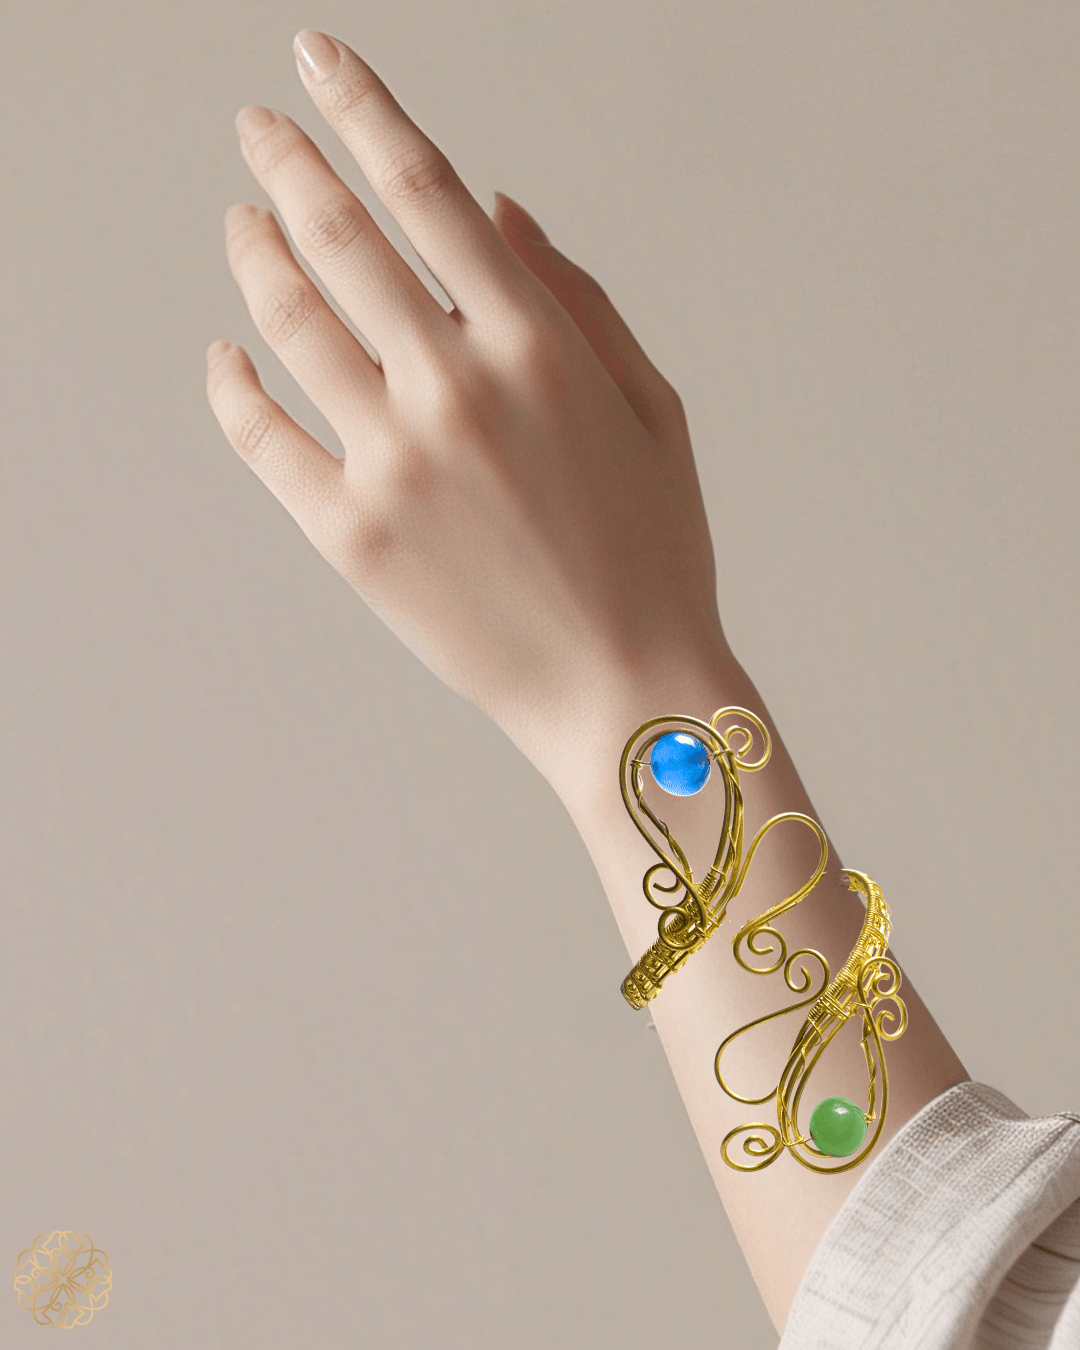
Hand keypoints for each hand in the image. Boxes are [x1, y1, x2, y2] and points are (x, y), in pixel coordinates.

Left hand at [206, 29, 728, 792]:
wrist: (622, 686)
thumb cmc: (653, 552)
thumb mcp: (650, 409)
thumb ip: (576, 298)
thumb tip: (499, 210)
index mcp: (536, 346)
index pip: (425, 190)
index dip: (363, 108)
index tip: (318, 60)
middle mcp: (454, 388)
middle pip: (338, 238)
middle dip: (287, 162)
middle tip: (258, 129)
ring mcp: (392, 462)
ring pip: (289, 322)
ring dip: (254, 253)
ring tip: (242, 220)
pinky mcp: (348, 534)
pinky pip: (261, 436)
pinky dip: (231, 382)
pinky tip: (225, 353)